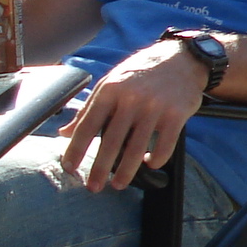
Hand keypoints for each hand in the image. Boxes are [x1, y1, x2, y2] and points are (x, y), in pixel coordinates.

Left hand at [59, 41, 208, 190]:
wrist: (182, 59)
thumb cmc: (141, 73)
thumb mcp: (111, 83)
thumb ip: (89, 108)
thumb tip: (65, 133)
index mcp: (111, 90)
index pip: (87, 125)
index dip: (76, 149)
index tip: (69, 168)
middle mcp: (132, 98)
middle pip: (111, 142)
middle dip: (100, 169)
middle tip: (94, 187)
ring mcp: (155, 107)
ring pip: (136, 148)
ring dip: (126, 172)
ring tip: (119, 184)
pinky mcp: (177, 114)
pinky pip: (165, 145)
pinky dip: (156, 159)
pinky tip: (150, 163)